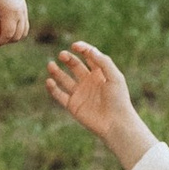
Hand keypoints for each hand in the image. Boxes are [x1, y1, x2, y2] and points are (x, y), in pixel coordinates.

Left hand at [0, 0, 30, 47]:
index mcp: (11, 14)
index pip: (8, 35)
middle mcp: (20, 14)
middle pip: (16, 36)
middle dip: (5, 41)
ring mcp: (24, 12)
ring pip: (22, 33)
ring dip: (12, 37)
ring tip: (0, 35)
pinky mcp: (24, 9)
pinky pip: (25, 26)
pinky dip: (17, 31)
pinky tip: (7, 29)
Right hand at [44, 39, 152, 169]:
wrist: (116, 123)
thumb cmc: (119, 100)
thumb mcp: (115, 77)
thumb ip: (103, 62)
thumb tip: (89, 49)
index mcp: (99, 73)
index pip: (88, 56)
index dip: (82, 49)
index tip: (75, 46)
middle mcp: (88, 81)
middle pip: (74, 65)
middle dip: (68, 59)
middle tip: (62, 55)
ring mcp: (80, 93)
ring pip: (64, 79)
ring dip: (56, 71)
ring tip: (50, 65)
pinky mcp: (73, 105)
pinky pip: (60, 95)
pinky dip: (53, 88)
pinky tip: (49, 81)